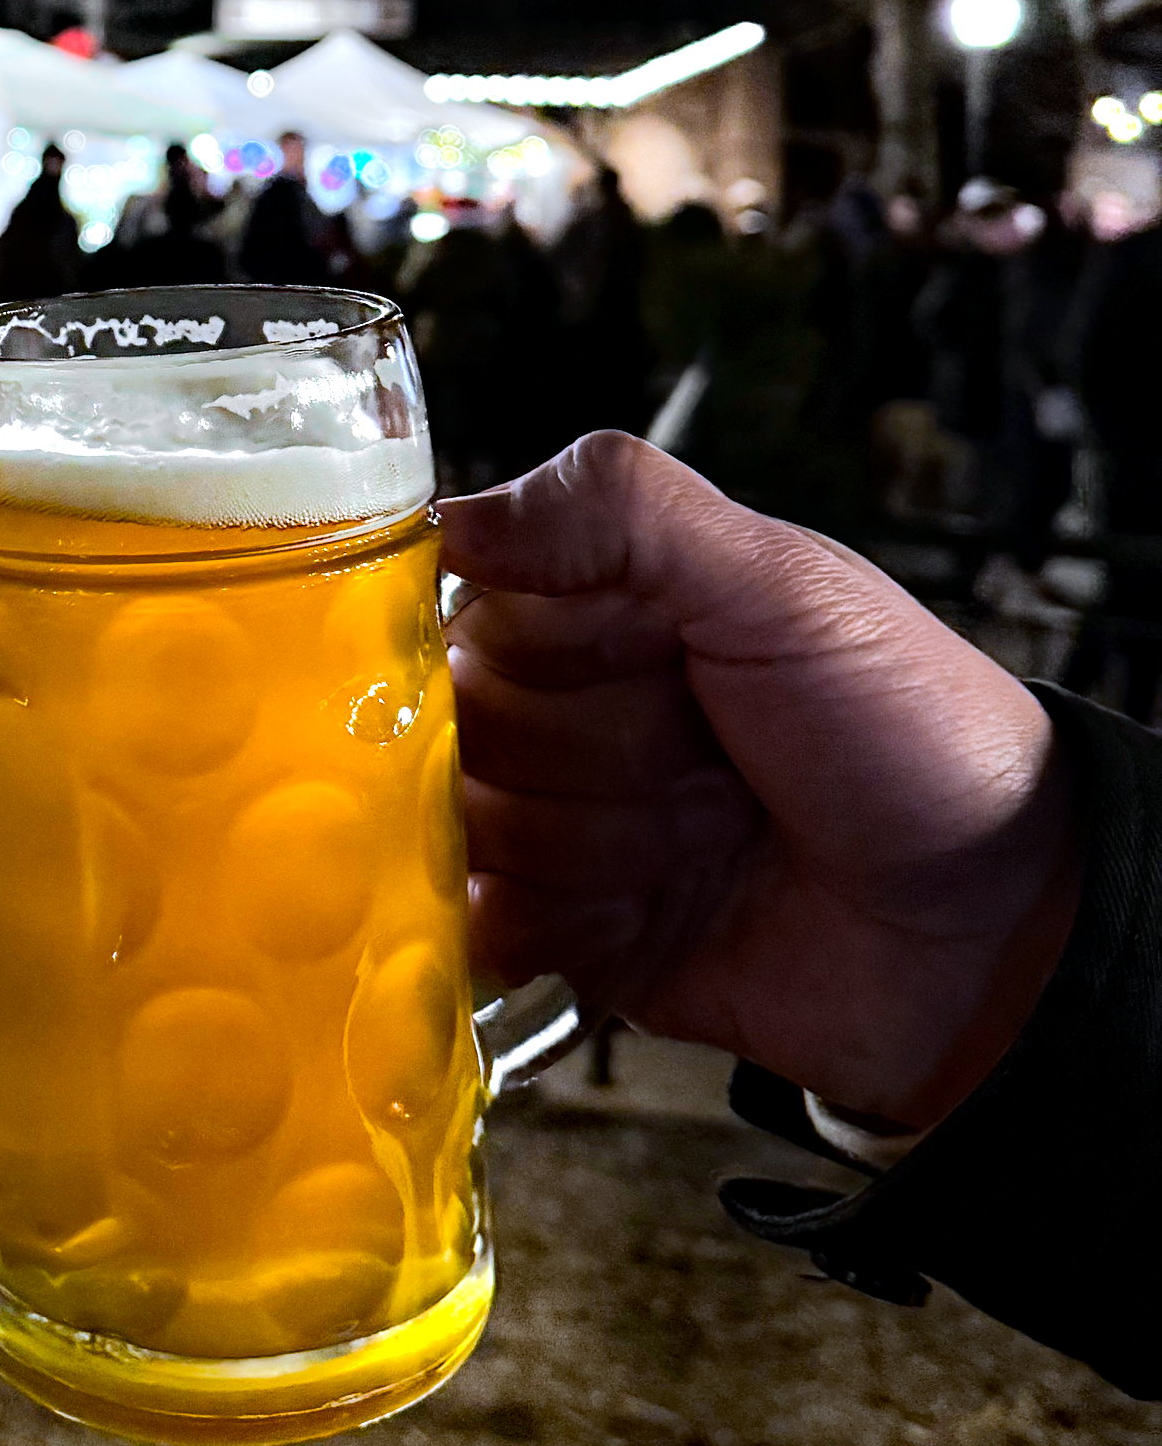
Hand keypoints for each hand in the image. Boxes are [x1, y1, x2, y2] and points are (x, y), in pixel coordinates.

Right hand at [439, 433, 1078, 1129]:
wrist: (995, 930)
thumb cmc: (911, 736)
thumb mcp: (784, 584)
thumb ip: (621, 513)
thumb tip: (456, 514)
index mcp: (607, 609)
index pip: (461, 605)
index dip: (522, 645)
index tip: (606, 664)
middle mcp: (572, 709)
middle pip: (449, 726)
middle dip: (561, 756)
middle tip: (688, 763)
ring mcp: (567, 822)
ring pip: (462, 830)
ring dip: (572, 848)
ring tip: (688, 847)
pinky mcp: (570, 932)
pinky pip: (479, 929)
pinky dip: (538, 927)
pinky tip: (624, 915)